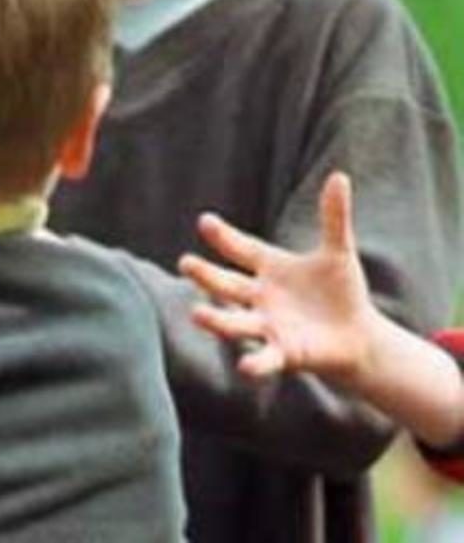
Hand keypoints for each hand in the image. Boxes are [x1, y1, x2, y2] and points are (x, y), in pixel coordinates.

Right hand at [178, 172, 379, 382]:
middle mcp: (259, 296)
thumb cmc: (341, 292)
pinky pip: (264, 358)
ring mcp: (267, 325)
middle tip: (185, 263)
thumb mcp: (337, 252)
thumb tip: (339, 176)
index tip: (205, 222)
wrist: (357, 335)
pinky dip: (255, 364)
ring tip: (196, 314)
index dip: (224, 237)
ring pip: (234, 322)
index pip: (240, 249)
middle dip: (205, 275)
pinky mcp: (283, 352)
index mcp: (268, 268)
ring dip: (215, 320)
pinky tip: (245, 367)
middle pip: (226, 285)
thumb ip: (333, 217)